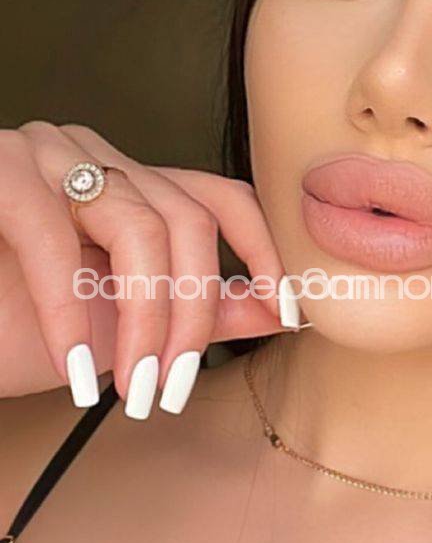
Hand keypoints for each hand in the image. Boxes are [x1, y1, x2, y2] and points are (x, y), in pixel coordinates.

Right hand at [0, 121, 292, 414]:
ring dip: (145, 322)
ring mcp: (38, 153)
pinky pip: (54, 238)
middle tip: (171, 390)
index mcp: (123, 182)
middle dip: (192, 317)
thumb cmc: (7, 328)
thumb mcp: (114, 327)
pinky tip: (79, 374)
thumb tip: (281, 309)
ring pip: (140, 226)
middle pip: (189, 218)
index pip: (221, 196)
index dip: (265, 251)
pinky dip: (71, 314)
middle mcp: (88, 154)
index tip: (291, 314)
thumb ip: (195, 311)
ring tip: (133, 388)